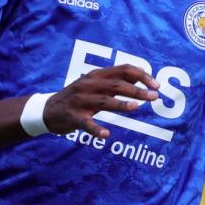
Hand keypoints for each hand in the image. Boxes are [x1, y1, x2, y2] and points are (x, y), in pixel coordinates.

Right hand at [43, 65, 159, 137]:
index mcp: (96, 75)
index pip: (123, 69)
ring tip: (136, 108)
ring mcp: (80, 101)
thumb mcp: (95, 85)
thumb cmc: (78, 97)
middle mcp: (88, 84)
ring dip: (121, 104)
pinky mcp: (73, 116)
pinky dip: (96, 129)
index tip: (156, 85)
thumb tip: (142, 78)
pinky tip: (106, 134)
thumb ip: (115, 82)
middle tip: (154, 97)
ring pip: (104, 101)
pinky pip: (86, 123)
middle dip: (137, 90)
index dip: (142, 75)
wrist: (48, 110)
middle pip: (117, 85)